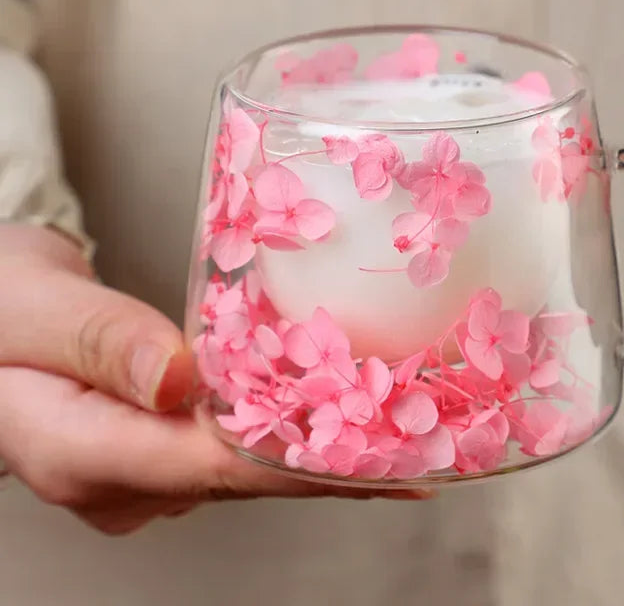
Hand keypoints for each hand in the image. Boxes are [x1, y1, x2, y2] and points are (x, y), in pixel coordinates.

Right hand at [0, 225, 427, 534]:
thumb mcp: (30, 305)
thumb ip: (100, 341)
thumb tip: (181, 380)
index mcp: (77, 450)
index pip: (209, 464)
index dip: (298, 461)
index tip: (378, 455)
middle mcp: (117, 478)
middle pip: (241, 477)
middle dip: (333, 467)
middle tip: (424, 452)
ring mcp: (137, 470)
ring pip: (242, 468)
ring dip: (320, 454)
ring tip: (405, 438)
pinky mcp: (153, 448)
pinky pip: (230, 448)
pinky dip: (287, 436)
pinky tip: (339, 425)